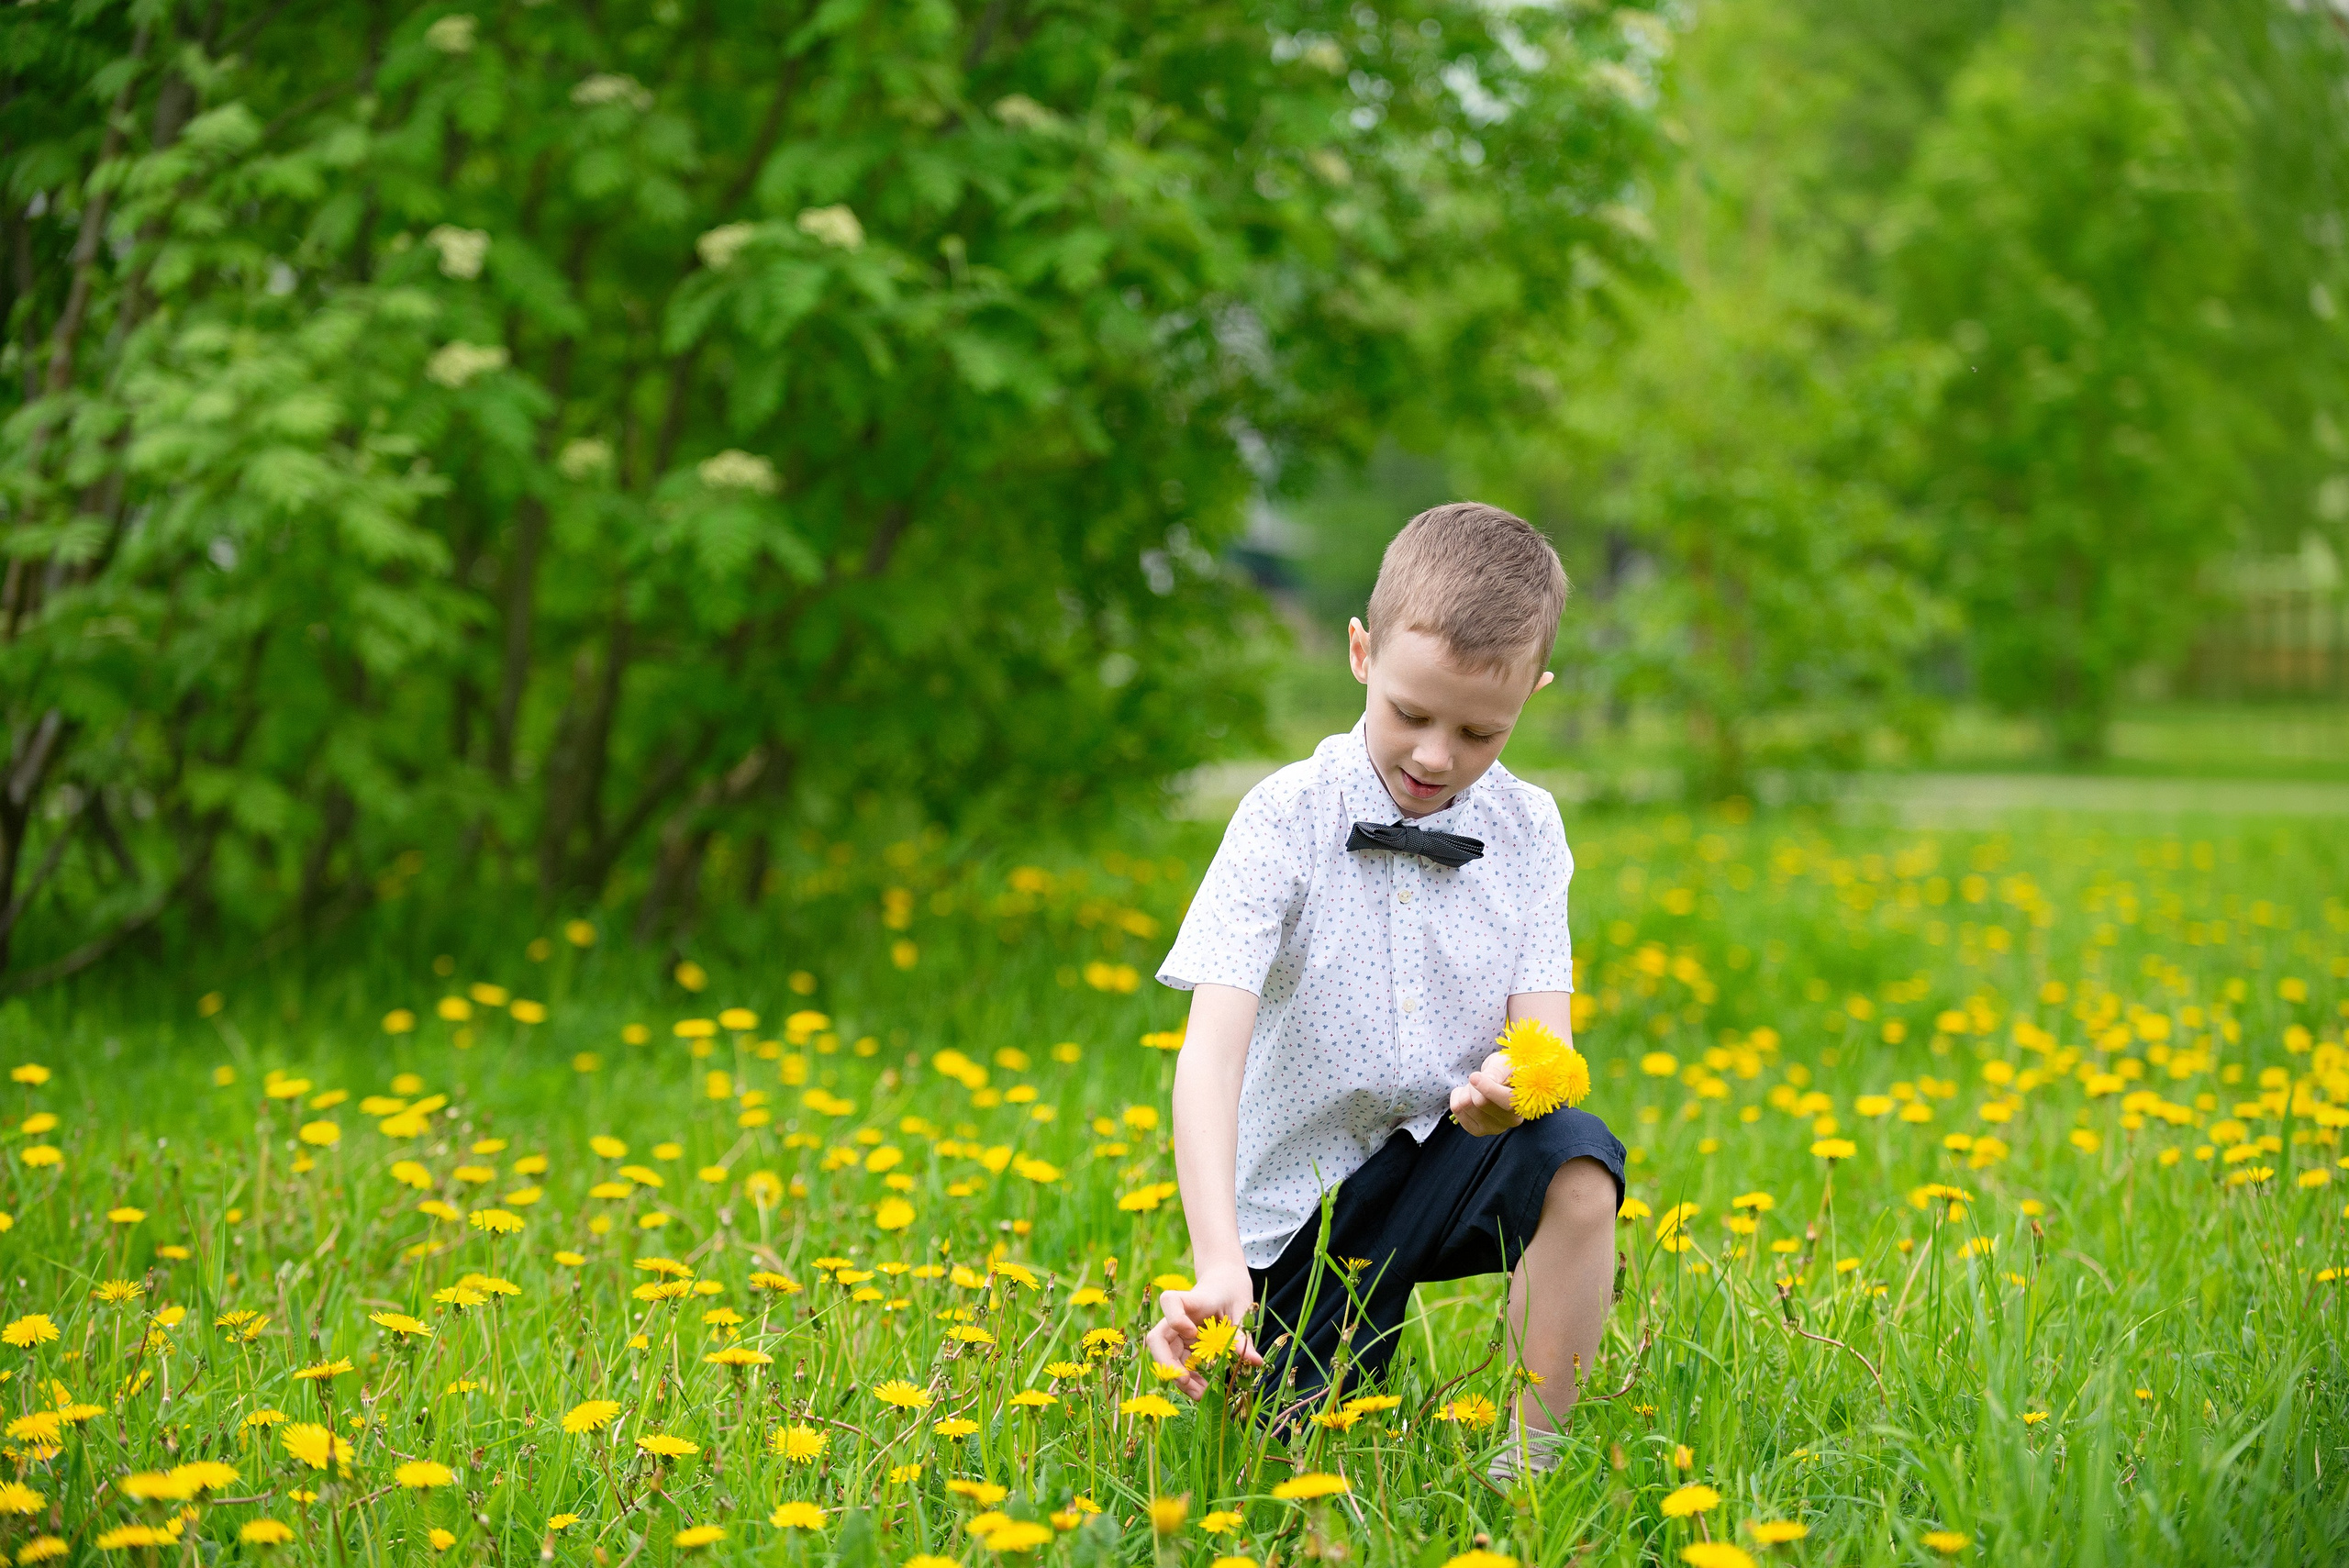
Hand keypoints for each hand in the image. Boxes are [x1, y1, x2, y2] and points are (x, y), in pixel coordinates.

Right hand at [1143, 1264, 1263, 1398]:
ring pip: (1166, 1357)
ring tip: (1202, 1394)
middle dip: (1168, 1364)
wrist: (1225, 1285)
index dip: (1175, 1319)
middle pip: (1157, 1338)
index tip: (1192, 1332)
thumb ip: (1243, 1335)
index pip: (1169, 1301)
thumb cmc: (1232, 1292)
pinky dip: (1189, 1379)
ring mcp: (1178, 1333)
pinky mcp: (1183, 1346)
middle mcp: (1178, 1317)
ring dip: (1180, 1378)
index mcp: (1192, 1300)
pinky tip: (1205, 1389)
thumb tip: (1256, 1362)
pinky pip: (1180, 1365)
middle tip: (1186, 1381)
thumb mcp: (1241, 1311)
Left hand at [1449, 1050, 1523, 1136]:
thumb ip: (1497, 1071)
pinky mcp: (1478, 1131)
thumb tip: (1486, 1080)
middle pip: (1480, 1102)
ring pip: (1466, 1105)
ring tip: (1476, 1087)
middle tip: (1480, 1078)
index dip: (1487, 1088)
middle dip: (1474, 1084)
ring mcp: (1494, 1128)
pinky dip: (1457, 1097)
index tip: (1474, 1076)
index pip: (1504, 1101)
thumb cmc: (1506, 1069)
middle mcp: (1511, 1120)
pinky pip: (1457, 1110)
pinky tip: (1468, 1095)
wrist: (1500, 1080)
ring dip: (1466, 1090)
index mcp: (1523, 1102)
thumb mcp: (1504, 1063)